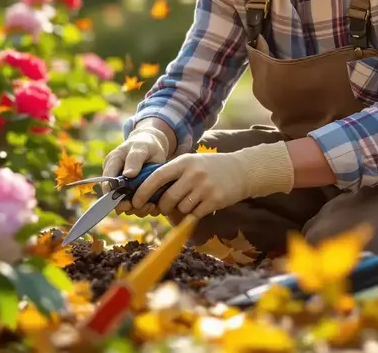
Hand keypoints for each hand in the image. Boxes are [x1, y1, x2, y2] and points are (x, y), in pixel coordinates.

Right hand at [101, 122, 173, 216]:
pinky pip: (135, 204)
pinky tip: (153, 205)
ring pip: (124, 204)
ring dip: (137, 209)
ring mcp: (122, 186)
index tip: (127, 203)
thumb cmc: (145, 144)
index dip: (113, 195)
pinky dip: (143, 207)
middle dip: (126, 205)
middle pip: (114, 197)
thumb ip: (135, 159)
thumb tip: (128, 175)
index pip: (107, 183)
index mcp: (112, 163)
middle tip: (141, 207)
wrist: (152, 146)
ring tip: (151, 206)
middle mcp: (114, 177)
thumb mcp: (141, 148)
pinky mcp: (132, 192)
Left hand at [129, 142, 295, 219]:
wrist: (242, 170)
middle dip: (162, 207)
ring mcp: (205, 187)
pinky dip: (192, 215)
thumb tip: (147, 192)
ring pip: (181, 208)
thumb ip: (172, 173)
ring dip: (180, 211)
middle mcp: (193, 173)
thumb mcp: (190, 162)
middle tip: (163, 208)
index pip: (157, 176)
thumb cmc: (210, 168)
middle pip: (168, 198)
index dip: (144, 190)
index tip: (136, 201)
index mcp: (183, 162)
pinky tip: (197, 208)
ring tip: (187, 203)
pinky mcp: (215, 200)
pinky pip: (194, 215)